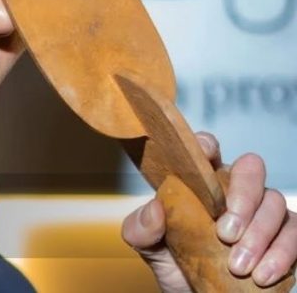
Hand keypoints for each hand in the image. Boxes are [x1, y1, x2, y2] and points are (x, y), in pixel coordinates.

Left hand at [121, 131, 295, 291]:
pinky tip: (262, 275)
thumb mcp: (148, 246)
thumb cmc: (174, 262)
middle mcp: (235, 190)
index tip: (206, 155)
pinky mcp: (284, 236)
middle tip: (226, 233)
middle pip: (250, 170)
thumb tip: (155, 209)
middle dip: (242, 199)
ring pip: (275, 204)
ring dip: (259, 235)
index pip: (207, 150)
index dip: (207, 145)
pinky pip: (294, 234)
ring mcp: (263, 212)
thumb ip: (140, 228)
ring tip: (238, 266)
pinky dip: (282, 254)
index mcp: (200, 182)